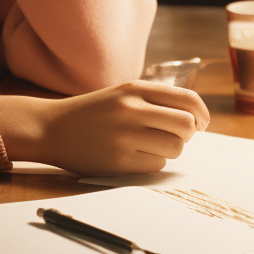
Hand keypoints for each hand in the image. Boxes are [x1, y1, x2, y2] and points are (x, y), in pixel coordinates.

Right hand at [0, 81, 208, 175]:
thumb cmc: (91, 113)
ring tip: (149, 146)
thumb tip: (194, 120)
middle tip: (175, 137)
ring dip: (169, 150)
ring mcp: (125, 136)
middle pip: (186, 125)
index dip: (202, 114)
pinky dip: (151, 163)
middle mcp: (131, 109)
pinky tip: (133, 156)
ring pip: (174, 148)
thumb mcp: (120, 94)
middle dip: (187, 134)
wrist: (51, 128)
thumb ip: (154, 101)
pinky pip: (156, 165)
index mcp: (134, 89)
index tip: (201, 123)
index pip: (187, 99)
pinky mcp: (119, 161)